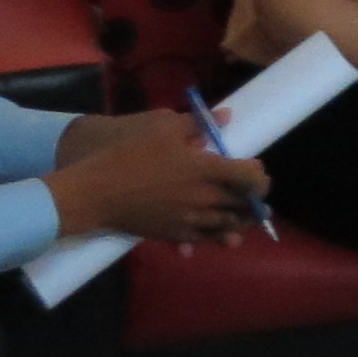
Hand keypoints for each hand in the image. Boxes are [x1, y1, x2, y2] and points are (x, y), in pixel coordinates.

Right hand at [45, 111, 270, 241]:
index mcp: (209, 171)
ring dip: (241, 222)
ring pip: (228, 227)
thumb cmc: (131, 156)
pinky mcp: (174, 235)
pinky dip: (216, 236)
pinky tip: (218, 232)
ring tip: (246, 217)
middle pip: (245, 207)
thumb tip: (227, 115)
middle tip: (259, 195)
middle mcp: (206, 200)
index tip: (257, 169)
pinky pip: (204, 240)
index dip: (260, 175)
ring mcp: (191, 222)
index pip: (251, 178)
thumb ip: (200, 123)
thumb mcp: (164, 128)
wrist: (97, 193)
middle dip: (256, 201)